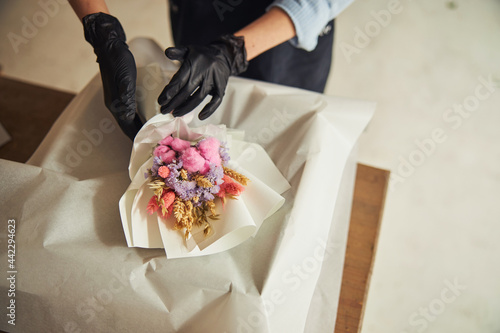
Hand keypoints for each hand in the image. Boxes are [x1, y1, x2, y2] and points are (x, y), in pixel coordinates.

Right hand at [82, 12, 141, 139]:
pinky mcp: (120, 91)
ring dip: (138, 126)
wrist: (109, 45)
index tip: (146, 146)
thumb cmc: (119, 61)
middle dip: (138, 134)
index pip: (126, 127)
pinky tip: (145, 115)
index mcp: (115, 104)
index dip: (136, 137)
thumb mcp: (125, 78)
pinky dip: (137, 115)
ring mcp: (116, 98)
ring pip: (128, 118)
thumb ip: (125, 97)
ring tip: (150, 132)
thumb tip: (127, 116)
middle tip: (151, 142)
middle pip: (127, 125)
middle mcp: (114, 104)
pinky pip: (129, 109)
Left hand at [158, 35, 247, 119]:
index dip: (169, 91)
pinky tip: (200, 117)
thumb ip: (177, 52)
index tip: (161, 101)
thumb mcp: (189, 50)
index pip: (179, 79)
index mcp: (194, 63)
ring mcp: (213, 80)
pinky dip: (209, 109)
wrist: (223, 55)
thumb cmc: (202, 55)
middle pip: (187, 90)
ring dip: (187, 107)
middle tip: (164, 110)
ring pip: (199, 97)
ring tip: (176, 114)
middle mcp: (203, 72)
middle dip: (174, 102)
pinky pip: (216, 100)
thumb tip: (166, 52)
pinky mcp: (221, 87)